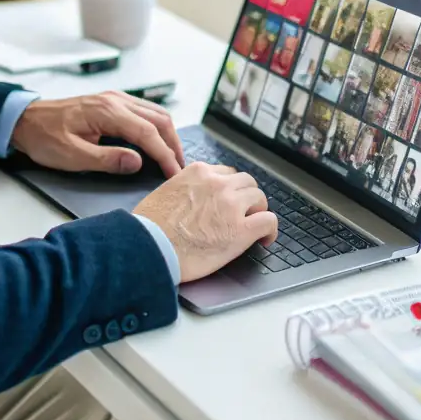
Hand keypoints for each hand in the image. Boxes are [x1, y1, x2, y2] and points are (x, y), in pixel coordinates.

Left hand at [10, 91, 183, 178]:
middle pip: (158, 118)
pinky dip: (157, 127)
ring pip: (154, 113)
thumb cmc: (44, 136)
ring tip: (173, 158)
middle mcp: (115, 100)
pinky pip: (144, 111)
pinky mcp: (111, 103)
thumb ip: (106, 159)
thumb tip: (137, 161)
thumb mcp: (72, 156)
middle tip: (179, 168)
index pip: (147, 132)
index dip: (164, 154)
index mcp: (107, 111)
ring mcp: (114, 99)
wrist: (25, 120)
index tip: (174, 173)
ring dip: (167, 134)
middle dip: (173, 144)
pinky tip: (157, 141)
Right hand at [135, 162, 277, 282]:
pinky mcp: (241, 230)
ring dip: (258, 210)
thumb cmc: (150, 226)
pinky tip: (265, 239)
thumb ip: (183, 188)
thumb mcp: (164, 192)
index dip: (229, 189)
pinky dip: (270, 230)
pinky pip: (269, 221)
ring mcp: (232, 206)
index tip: (228, 200)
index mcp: (198, 172)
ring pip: (260, 198)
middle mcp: (218, 184)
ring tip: (254, 225)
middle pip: (246, 182)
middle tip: (243, 212)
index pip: (225, 174)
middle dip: (246, 197)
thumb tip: (188, 199)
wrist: (150, 247)